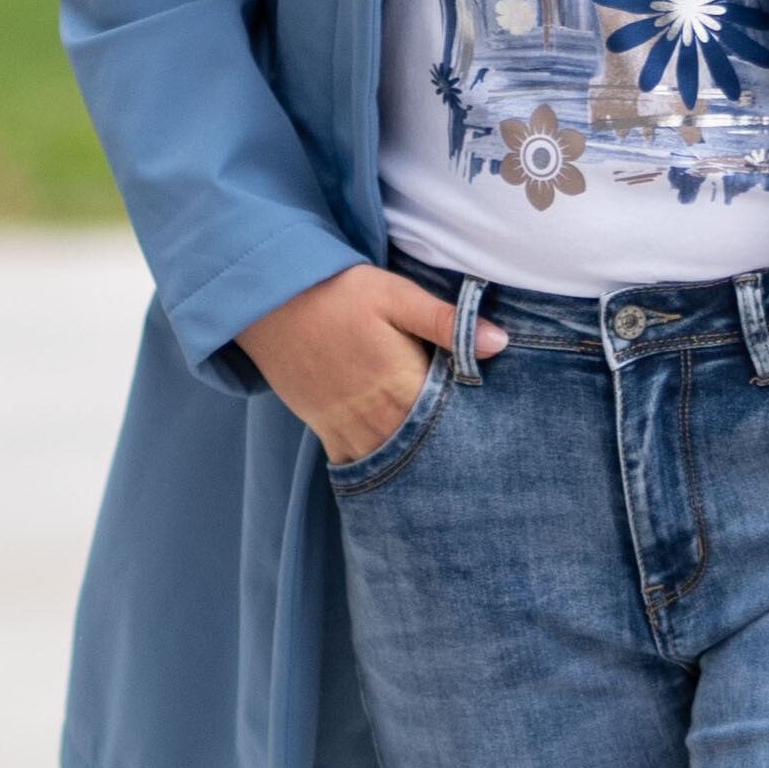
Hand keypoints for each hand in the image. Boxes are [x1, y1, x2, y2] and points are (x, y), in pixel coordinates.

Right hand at [234, 262, 503, 459]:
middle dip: (453, 458)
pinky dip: (379, 475)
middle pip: (427, 452)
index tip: (498, 436)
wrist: (268, 301)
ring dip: (418, 470)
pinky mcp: (325, 430)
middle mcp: (377, 416)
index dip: (477, 431)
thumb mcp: (395, 295)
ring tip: (447, 475)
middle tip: (481, 466)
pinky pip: (356, 467)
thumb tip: (500, 342)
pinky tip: (401, 475)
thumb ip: (446, 322)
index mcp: (402, 384)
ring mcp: (348, 428)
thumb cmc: (337, 292)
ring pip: (394, 467)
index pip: (453, 423)